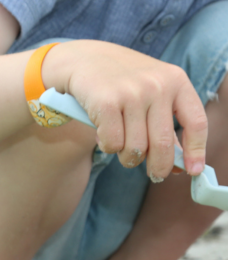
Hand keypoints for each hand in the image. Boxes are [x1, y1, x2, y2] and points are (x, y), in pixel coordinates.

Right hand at [42, 40, 207, 179]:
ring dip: (127, 157)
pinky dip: (108, 148)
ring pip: (135, 149)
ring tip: (121, 144)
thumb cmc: (123, 83)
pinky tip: (104, 135)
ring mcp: (131, 94)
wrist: (87, 60)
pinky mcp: (106, 103)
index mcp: (176, 81)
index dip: (196, 150)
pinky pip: (113, 145)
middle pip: (163, 144)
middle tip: (154, 175)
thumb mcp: (153, 94)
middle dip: (159, 167)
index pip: (196, 122)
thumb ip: (167, 125)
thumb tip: (182, 166)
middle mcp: (156, 86)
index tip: (194, 171)